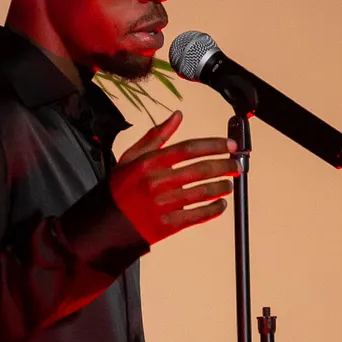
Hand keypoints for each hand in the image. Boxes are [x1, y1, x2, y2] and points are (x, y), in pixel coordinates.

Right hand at [110, 112, 235, 245]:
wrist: (105, 225)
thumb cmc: (120, 190)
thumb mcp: (131, 158)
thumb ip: (156, 136)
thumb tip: (177, 116)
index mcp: (149, 163)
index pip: (189, 149)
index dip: (214, 145)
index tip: (230, 145)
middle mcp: (157, 182)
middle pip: (200, 169)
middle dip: (224, 166)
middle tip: (236, 165)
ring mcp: (163, 204)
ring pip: (202, 192)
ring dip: (221, 187)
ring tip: (229, 184)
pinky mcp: (167, 225)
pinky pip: (197, 215)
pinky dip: (213, 210)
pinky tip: (220, 205)